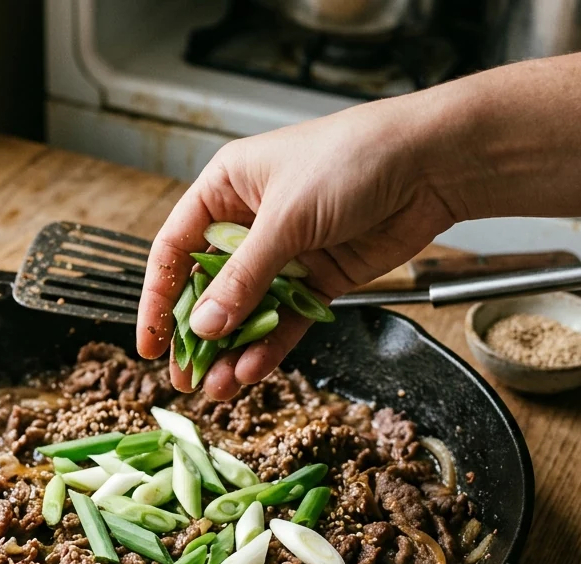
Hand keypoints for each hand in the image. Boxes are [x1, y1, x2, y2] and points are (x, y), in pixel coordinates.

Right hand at [136, 95, 467, 400]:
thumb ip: (242, 278)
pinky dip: (269, 347)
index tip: (150, 343)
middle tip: (184, 377)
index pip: (174, 249)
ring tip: (219, 387)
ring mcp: (285, 253)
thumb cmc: (352, 159)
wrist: (430, 164)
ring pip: (247, 312)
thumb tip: (203, 326)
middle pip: (208, 288)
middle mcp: (250, 221)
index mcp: (225, 188)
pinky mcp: (319, 278)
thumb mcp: (285, 218)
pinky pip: (285, 320)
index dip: (157, 298)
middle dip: (196, 335)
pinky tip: (251, 371)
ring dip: (232, 350)